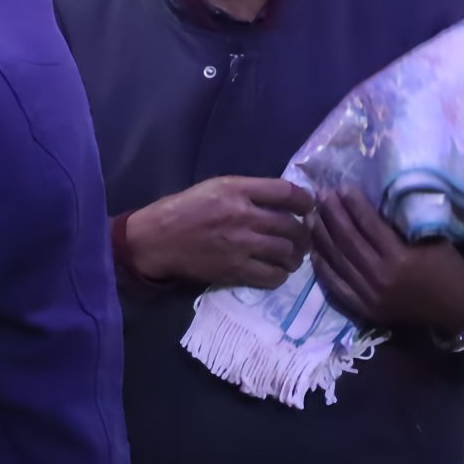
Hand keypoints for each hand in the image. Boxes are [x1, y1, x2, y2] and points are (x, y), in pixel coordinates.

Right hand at [126, 177, 314, 288]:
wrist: (155, 240)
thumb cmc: (183, 210)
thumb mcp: (215, 187)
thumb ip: (248, 192)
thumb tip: (283, 202)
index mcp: (237, 190)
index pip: (288, 192)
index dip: (307, 201)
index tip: (308, 208)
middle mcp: (242, 216)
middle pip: (292, 226)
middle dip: (304, 234)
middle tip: (302, 238)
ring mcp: (240, 245)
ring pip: (287, 252)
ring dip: (295, 256)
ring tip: (291, 257)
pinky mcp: (234, 270)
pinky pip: (272, 276)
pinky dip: (280, 275)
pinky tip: (276, 271)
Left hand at [311, 189, 463, 333]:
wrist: (458, 312)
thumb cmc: (449, 270)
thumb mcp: (434, 240)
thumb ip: (404, 225)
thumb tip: (374, 204)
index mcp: (401, 257)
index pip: (368, 224)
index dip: (353, 204)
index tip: (342, 187)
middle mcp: (380, 276)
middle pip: (347, 240)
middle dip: (333, 214)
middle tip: (322, 195)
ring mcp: (369, 294)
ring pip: (337, 260)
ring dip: (322, 236)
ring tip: (313, 216)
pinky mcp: (363, 308)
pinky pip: (335, 284)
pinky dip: (323, 266)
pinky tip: (313, 249)